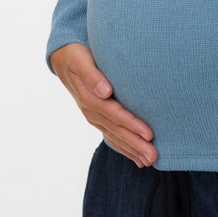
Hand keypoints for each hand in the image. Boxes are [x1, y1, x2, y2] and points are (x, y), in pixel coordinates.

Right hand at [50, 43, 157, 167]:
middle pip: (117, 130)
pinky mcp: (97, 118)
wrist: (63, 58)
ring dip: (132, 149)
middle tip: (154, 156)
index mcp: (89, 99)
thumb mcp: (81, 62)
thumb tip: (105, 91)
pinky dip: (124, 147)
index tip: (149, 134)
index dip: (132, 125)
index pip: (115, 114)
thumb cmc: (76, 56)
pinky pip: (111, 136)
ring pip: (115, 137)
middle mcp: (92, 112)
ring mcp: (94, 117)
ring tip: (149, 161)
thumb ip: (92, 76)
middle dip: (136, 144)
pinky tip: (136, 157)